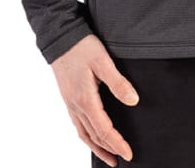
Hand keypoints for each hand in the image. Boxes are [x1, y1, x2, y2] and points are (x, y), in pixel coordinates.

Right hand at [51, 34, 138, 166]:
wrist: (60, 38)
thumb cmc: (82, 47)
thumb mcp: (103, 61)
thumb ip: (118, 82)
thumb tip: (134, 101)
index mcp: (86, 99)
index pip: (104, 130)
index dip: (117, 144)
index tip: (128, 154)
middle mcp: (76, 106)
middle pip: (93, 136)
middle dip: (108, 150)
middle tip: (122, 159)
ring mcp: (70, 103)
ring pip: (83, 133)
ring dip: (96, 147)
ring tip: (108, 157)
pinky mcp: (68, 98)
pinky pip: (77, 124)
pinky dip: (87, 136)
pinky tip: (92, 135)